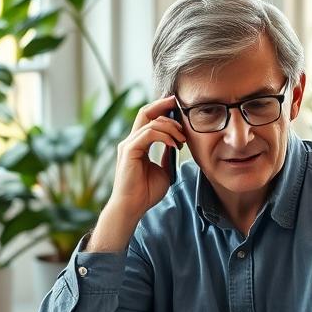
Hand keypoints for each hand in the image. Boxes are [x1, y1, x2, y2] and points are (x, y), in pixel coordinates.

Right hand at [88, 96, 185, 251]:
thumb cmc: (146, 193)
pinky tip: (174, 144)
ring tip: (182, 139)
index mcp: (137, 144)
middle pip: (145, 112)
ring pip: (151, 122)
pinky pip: (148, 134)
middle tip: (179, 104)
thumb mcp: (164, 170)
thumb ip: (167, 156)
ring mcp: (128, 145)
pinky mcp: (129, 151)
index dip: (162, 109)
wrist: (133, 207)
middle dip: (163, 105)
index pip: (148, 118)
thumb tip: (176, 144)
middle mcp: (131, 141)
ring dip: (171, 127)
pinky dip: (164, 135)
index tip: (178, 106)